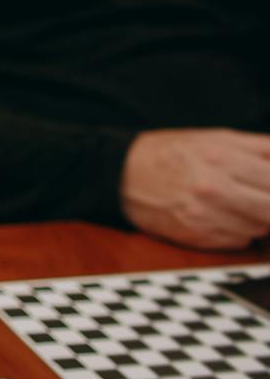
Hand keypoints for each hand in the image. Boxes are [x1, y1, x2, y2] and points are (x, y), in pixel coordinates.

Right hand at [121, 128, 269, 249]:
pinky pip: (240, 241)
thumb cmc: (171, 153)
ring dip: (258, 218)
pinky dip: (239, 230)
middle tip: (261, 196)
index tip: (269, 184)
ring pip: (260, 228)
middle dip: (269, 204)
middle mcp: (213, 189)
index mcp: (221, 158)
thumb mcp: (216, 138)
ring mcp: (205, 216)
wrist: (122, 175)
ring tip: (239, 202)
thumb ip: (261, 148)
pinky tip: (223, 215)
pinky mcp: (198, 237)